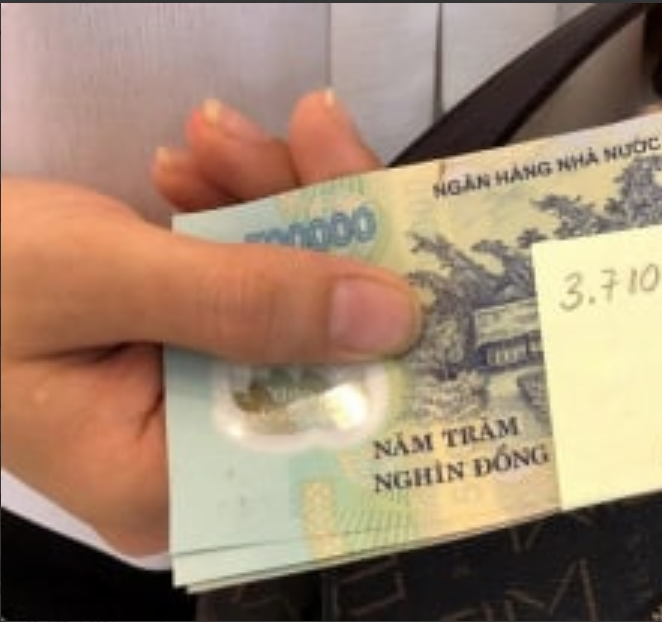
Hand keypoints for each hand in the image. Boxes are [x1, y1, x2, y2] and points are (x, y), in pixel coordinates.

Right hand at [0, 91, 416, 555]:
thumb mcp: (101, 282)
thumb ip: (246, 300)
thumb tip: (394, 318)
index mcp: (177, 484)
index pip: (323, 425)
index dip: (385, 342)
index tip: (421, 248)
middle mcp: (200, 451)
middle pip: (316, 346)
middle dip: (315, 229)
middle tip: (312, 132)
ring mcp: (191, 389)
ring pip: (284, 294)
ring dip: (266, 197)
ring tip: (221, 134)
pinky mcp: (181, 335)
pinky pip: (240, 273)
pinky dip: (228, 206)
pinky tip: (198, 156)